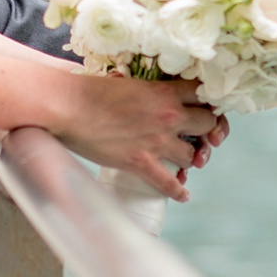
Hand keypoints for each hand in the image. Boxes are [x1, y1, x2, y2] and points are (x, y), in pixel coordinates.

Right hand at [57, 72, 219, 200]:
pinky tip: (183, 194)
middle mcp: (168, 115)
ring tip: (183, 161)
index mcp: (164, 92)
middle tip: (197, 136)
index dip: (207, 102)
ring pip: (193, 155)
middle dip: (205, 131)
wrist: (68, 107)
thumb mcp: (126, 82)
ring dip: (189, 158)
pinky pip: (169, 183)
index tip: (204, 108)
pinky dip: (178, 191)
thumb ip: (142, 89)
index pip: (203, 94)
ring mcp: (157, 141)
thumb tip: (138, 89)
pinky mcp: (141, 162)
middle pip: (208, 124)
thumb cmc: (89, 91)